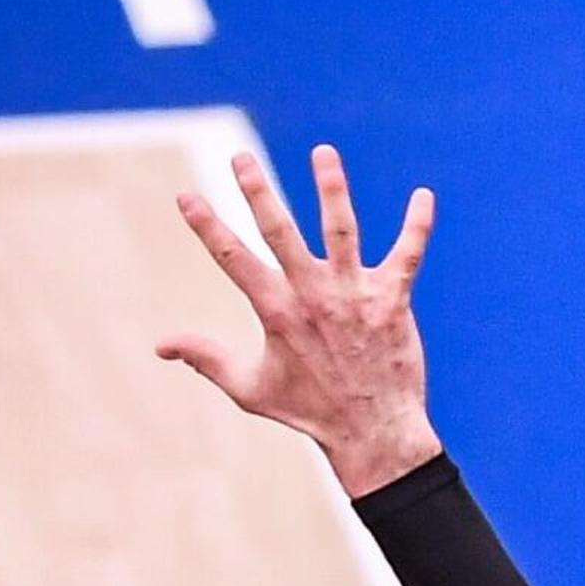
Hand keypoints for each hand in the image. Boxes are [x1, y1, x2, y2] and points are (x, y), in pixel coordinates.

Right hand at [169, 144, 445, 496]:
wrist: (372, 432)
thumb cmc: (310, 410)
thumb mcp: (249, 388)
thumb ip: (206, 359)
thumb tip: (160, 345)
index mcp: (276, 311)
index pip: (232, 259)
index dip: (206, 226)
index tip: (185, 196)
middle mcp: (312, 295)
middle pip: (279, 232)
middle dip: (257, 192)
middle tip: (239, 158)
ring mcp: (353, 295)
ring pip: (341, 230)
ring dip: (331, 189)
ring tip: (323, 152)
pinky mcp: (392, 300)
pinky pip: (408, 254)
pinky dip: (417, 226)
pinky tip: (424, 196)